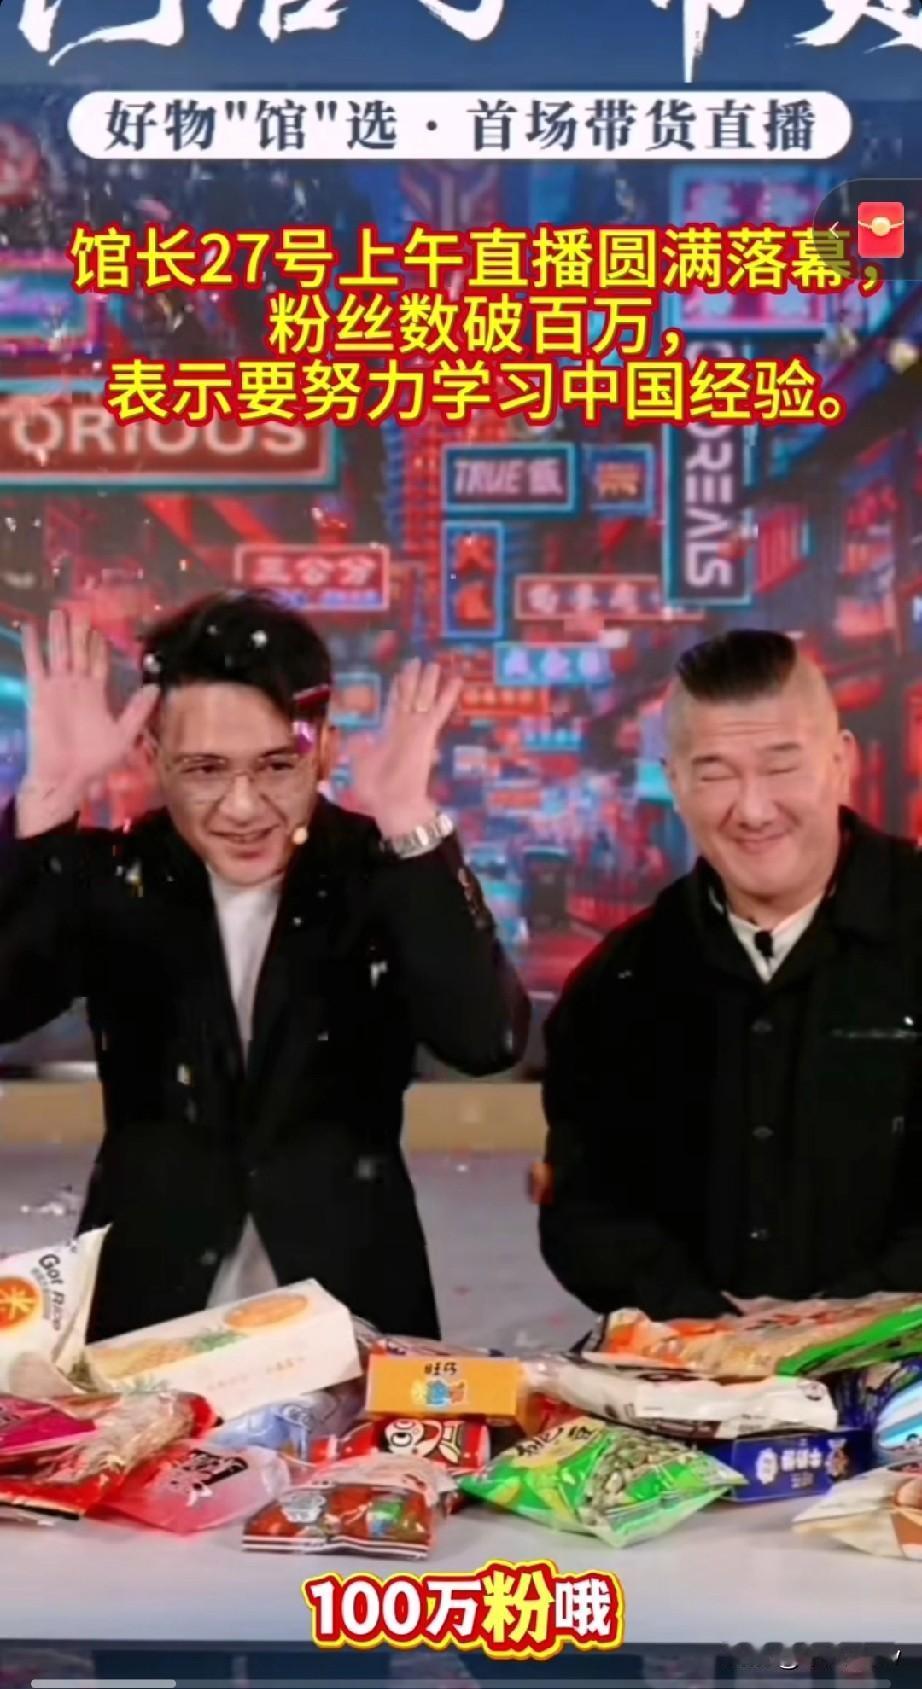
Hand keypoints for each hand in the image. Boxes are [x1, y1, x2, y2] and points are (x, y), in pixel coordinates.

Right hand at [18, 610, 157, 830]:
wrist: (67, 777)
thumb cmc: (95, 762)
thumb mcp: (125, 734)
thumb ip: (138, 709)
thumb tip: (156, 685)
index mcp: (96, 695)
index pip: (99, 663)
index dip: (100, 646)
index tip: (101, 628)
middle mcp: (76, 687)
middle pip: (79, 652)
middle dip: (80, 632)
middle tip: (81, 609)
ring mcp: (57, 688)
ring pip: (59, 653)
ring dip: (58, 633)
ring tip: (58, 611)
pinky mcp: (40, 693)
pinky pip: (36, 665)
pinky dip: (33, 647)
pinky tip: (29, 627)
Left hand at [347, 659, 461, 837]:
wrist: (393, 804)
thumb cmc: (376, 789)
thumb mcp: (359, 764)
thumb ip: (360, 747)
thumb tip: (359, 734)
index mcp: (389, 734)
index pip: (395, 705)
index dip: (397, 688)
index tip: (401, 673)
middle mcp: (405, 728)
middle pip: (411, 697)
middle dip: (415, 679)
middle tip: (419, 660)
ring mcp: (417, 730)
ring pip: (424, 699)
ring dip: (430, 682)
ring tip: (437, 663)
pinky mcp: (426, 734)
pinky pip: (438, 710)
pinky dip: (447, 695)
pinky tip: (456, 680)